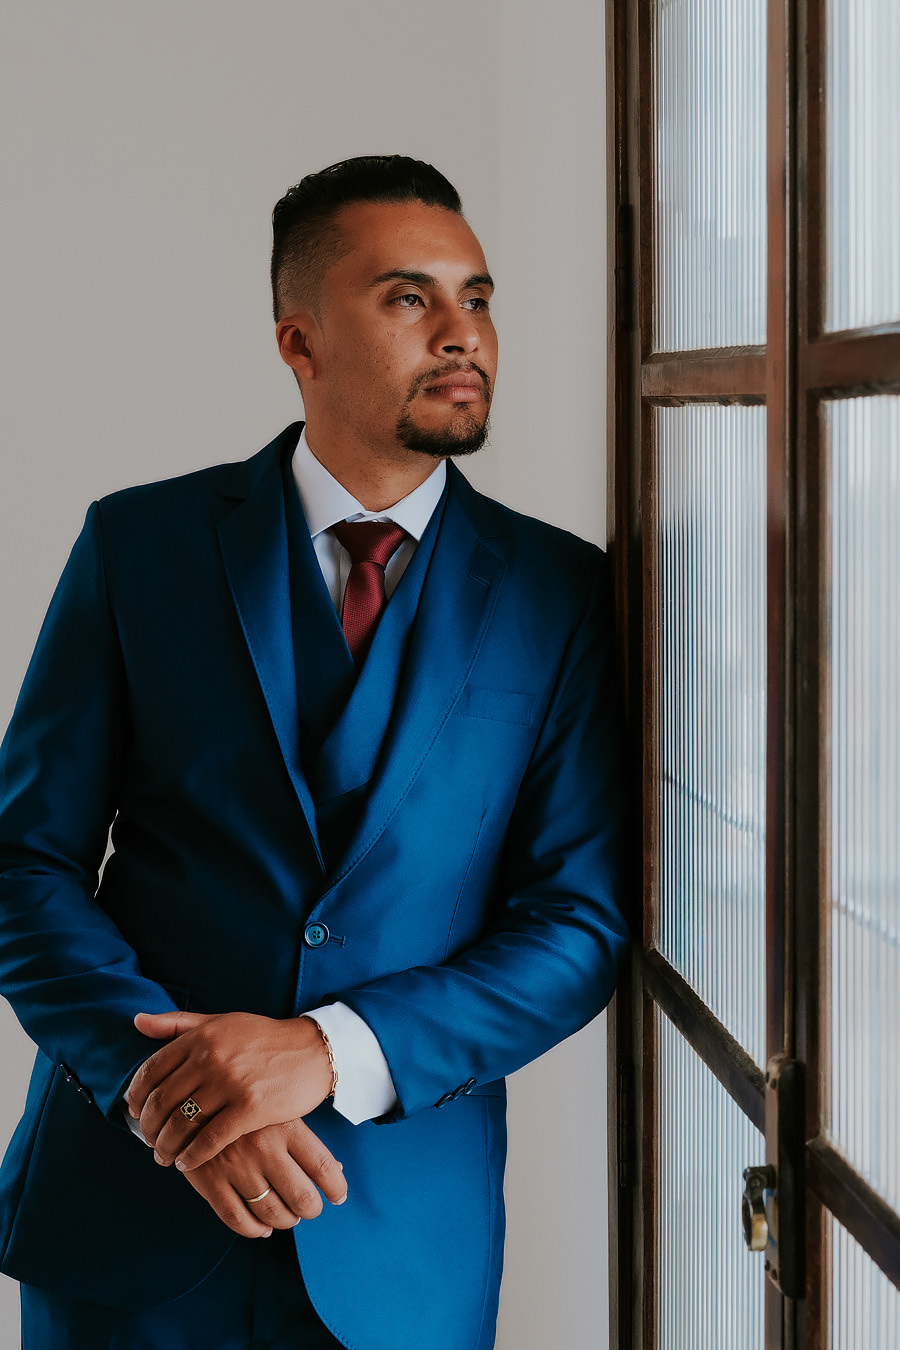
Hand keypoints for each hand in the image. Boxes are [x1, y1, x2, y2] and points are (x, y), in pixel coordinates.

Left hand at [126, 1010, 334, 1170]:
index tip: (134, 1112)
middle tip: (148, 1141)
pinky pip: (210, 1139)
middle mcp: (211, 1058)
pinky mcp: (250, 1108)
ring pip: (182, 1123)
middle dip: (148, 1128)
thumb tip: (137, 1021)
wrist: (312, 1050)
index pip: (151, 1071)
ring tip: (165, 1156)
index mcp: (201, 1036)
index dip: (136, 1097)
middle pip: (162, 1101)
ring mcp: (230, 1083)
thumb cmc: (263, 1038)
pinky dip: (193, 1156)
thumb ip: (178, 1023)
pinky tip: (187, 1163)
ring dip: (167, 1146)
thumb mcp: (220, 1021)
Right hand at [183, 1117, 347, 1238]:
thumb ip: (305, 1140)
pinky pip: (238, 1219)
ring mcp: (236, 1165)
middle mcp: (264, 1146)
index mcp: (285, 1125)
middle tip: (309, 1208)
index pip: (323, 1166)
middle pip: (301, 1197)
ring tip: (287, 1216)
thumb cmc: (244, 1105)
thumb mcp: (277, 1110)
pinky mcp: (210, 1180)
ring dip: (285, 1221)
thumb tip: (338, 1171)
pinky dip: (255, 1230)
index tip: (338, 1196)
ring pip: (272, 1213)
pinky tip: (261, 1226)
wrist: (189, 1097)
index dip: (336, 1187)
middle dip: (310, 1210)